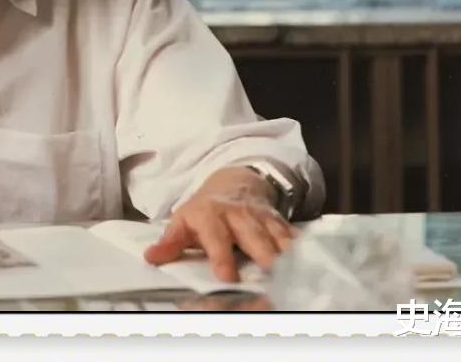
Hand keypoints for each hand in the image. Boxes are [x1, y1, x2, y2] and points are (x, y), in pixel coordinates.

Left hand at [143, 167, 297, 281]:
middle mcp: (238, 216)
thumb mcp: (182, 221)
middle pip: (253, 237)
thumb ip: (170, 242)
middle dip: (262, 257)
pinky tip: (310, 261)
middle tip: (269, 278)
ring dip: (285, 255)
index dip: (221, 257)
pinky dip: (301, 248)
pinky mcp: (278, 222)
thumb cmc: (204, 211)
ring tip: (292, 273)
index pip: (216, 238)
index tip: (226, 277)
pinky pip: (292, 235)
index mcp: (210, 216)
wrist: (233, 182)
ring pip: (276, 237)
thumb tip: (151, 257)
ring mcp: (261, 218)